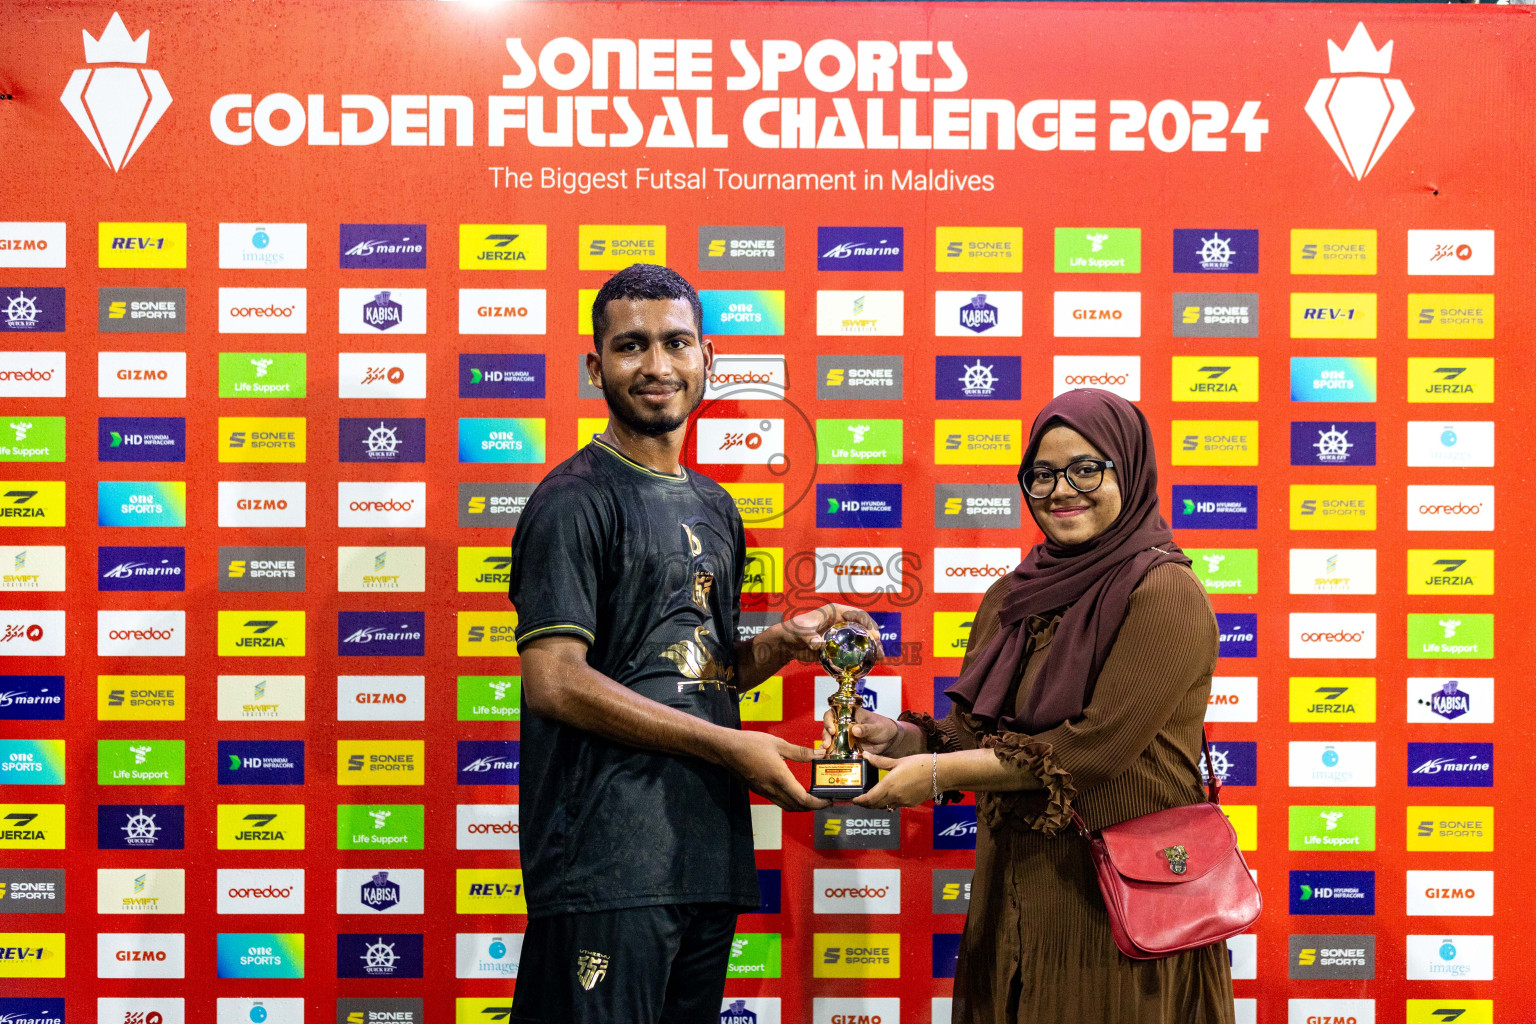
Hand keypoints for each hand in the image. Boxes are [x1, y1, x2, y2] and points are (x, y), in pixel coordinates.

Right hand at [715, 729, 829, 810]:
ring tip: (814, 796)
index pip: (803, 799)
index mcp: (779, 778)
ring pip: (787, 806)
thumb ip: (800, 752)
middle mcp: (772, 789)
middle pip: (797, 807)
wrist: (726, 750)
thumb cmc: (750, 744)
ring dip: (802, 806)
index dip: (818, 803)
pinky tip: (796, 791)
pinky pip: (779, 801)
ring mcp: (764, 792)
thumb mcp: (778, 744)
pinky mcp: (759, 790)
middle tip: (825, 799)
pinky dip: (791, 801)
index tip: (828, 800)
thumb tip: (819, 753)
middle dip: (814, 807)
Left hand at [780, 602, 885, 663]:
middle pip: (864, 628)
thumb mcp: (802, 632)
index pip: (859, 614)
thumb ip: (811, 638)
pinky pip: (853, 651)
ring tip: (879, 660)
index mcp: (836, 612)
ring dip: (871, 649)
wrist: (786, 643)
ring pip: (861, 640)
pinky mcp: (838, 647)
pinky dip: (861, 657)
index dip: (869, 624)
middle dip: (875, 639)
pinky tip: (867, 666)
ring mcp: (841, 635)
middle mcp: (842, 622)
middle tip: (881, 653)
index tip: (874, 636)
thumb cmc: (793, 631)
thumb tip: (820, 645)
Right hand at [815, 707, 900, 758]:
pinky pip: (836, 750)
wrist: (889, 741)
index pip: (833, 713)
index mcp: (849, 715)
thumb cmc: (883, 727)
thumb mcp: (876, 727)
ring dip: (826, 745)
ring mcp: (844, 737)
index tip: (832, 730)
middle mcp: (844, 725)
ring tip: (825, 751)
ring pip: (830, 739)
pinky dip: (831, 753)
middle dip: (826, 735)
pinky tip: (827, 757)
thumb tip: (855, 730)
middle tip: (827, 744)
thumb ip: (866, 728)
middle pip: (828, 727)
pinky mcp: (846, 748)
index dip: (829, 720)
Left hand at [851, 752, 934, 809]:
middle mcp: (894, 796)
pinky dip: (889, 802)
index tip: (853, 799)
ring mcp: (903, 802)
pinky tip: (890, 794)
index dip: (859, 801)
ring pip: (885, 806)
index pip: (869, 799)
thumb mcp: (898, 761)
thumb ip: (880, 761)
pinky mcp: (911, 803)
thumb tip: (865, 755)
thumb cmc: (920, 764)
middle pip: (875, 805)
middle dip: (866, 804)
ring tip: (872, 796)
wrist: (941, 773)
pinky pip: (896, 805)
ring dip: (877, 804)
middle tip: (859, 799)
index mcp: (889, 785)